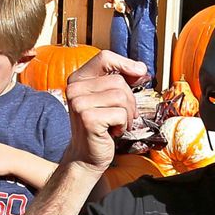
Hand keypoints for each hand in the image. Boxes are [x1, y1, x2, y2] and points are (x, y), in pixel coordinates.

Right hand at [63, 51, 143, 173]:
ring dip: (127, 114)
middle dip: (129, 100)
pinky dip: (123, 125)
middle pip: (118, 81)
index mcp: (77, 80)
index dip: (125, 63)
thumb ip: (118, 81)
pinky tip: (112, 132)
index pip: (104, 57)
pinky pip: (121, 114)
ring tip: (117, 124)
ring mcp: (79, 103)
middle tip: (122, 116)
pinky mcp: (88, 118)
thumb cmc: (100, 127)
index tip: (140, 73)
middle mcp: (74, 89)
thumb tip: (141, 69)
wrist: (85, 157)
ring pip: (122, 97)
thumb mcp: (107, 99)